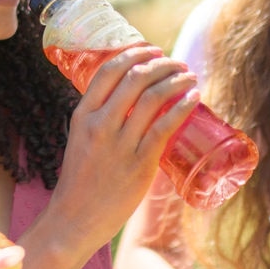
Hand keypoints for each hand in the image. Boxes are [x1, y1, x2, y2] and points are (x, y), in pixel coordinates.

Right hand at [49, 46, 198, 256]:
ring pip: (152, 97)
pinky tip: (193, 98)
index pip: (108, 70)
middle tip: (176, 62)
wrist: (75, 219)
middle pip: (135, 78)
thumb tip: (132, 104)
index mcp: (83, 115)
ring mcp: (120, 144)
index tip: (151, 49)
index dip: (133, 53)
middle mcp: (100, 124)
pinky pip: (164, 126)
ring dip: (176, 80)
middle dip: (161, 63)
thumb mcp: (81, 140)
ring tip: (189, 76)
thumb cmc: (81, 181)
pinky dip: (182, 106)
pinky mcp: (139, 164)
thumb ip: (101, 121)